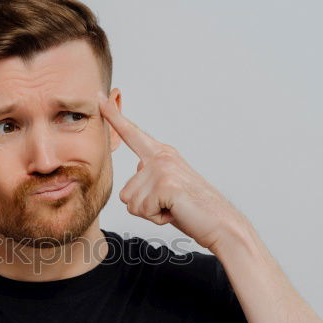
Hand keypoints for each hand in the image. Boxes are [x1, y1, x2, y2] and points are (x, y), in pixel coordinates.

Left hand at [98, 92, 241, 250]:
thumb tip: (139, 167)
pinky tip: (175, 212)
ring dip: (151, 213)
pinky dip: (157, 218)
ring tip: (174, 208)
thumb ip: (150, 176)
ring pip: (131, 203)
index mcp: (161, 154)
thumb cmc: (194, 210)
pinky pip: (142, 210)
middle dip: (144, 207)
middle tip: (170, 206)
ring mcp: (163, 169)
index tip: (99, 98)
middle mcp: (161, 157)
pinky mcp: (165, 184)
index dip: (114, 117)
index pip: (132, 134)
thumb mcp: (167, 187)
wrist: (222, 224)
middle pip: (126, 192)